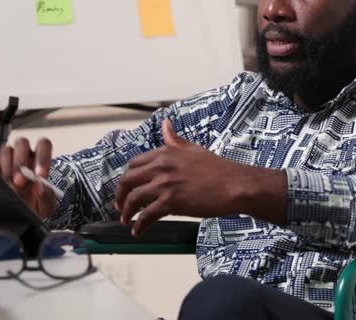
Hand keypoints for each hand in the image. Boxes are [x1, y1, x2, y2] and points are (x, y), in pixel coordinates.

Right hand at [0, 137, 58, 218]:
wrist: (23, 218)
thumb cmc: (36, 207)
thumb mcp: (46, 206)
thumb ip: (46, 196)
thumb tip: (40, 186)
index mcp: (40, 161)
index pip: (43, 146)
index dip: (42, 157)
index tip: (40, 175)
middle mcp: (24, 157)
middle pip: (22, 143)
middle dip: (20, 161)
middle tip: (20, 181)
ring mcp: (8, 161)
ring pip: (6, 150)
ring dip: (8, 168)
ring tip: (11, 187)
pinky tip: (0, 185)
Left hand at [115, 119, 252, 235]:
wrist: (235, 185)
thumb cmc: (219, 169)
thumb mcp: (194, 149)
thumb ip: (175, 139)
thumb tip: (166, 124)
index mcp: (165, 152)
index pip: (134, 163)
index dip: (126, 178)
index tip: (126, 187)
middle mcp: (162, 166)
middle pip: (128, 180)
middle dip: (120, 195)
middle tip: (120, 205)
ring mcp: (165, 184)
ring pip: (134, 199)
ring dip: (126, 211)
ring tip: (126, 220)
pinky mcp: (171, 202)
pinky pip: (147, 215)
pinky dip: (139, 225)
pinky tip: (138, 231)